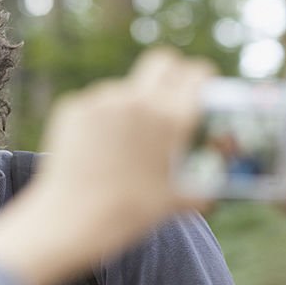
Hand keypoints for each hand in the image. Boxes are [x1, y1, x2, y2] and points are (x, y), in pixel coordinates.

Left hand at [0, 48, 214, 284]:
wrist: (69, 222)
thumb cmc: (128, 215)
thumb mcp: (176, 201)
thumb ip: (204, 187)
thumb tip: (216, 188)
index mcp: (172, 119)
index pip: (196, 74)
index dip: (200, 78)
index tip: (198, 86)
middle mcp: (138, 101)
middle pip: (162, 62)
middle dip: (169, 73)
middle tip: (167, 94)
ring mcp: (101, 101)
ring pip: (124, 88)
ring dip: (129, 104)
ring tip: (121, 144)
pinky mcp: (72, 108)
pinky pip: (94, 104)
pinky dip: (99, 119)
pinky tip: (94, 149)